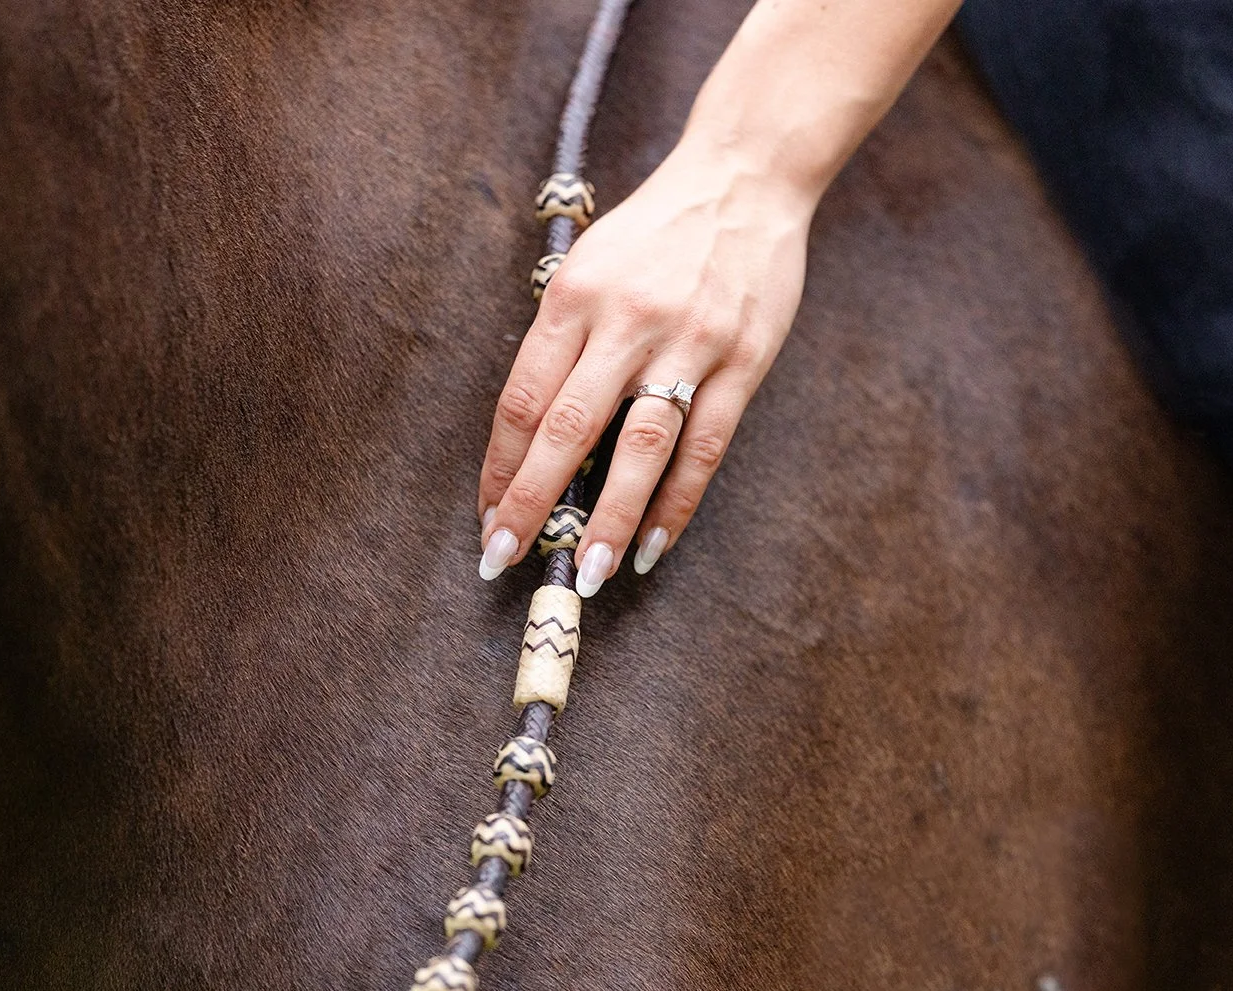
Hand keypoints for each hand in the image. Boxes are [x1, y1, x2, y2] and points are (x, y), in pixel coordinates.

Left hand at [477, 145, 813, 593]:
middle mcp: (627, 320)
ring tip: (586, 572)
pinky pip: (704, 447)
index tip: (486, 515)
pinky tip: (653, 546)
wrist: (746, 177)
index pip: (524, 398)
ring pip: (640, 447)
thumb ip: (563, 340)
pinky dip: (676, 502)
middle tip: (503, 558)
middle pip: (568, 428)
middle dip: (530, 502)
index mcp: (576, 295)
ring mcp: (688, 342)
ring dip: (610, 519)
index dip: (499, 465)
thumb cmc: (655, 232)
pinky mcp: (742, 360)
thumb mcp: (590, 264)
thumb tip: (534, 435)